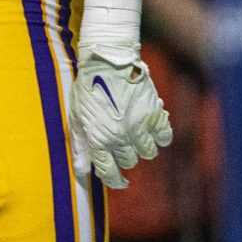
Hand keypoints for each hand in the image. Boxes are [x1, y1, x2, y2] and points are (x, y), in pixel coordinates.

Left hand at [69, 49, 171, 188]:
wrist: (107, 61)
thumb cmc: (87, 89)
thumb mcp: (77, 118)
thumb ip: (80, 147)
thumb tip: (82, 173)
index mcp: (98, 139)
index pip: (109, 172)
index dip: (114, 180)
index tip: (119, 181)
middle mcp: (119, 136)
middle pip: (129, 161)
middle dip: (125, 157)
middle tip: (122, 143)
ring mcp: (138, 126)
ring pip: (147, 153)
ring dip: (142, 148)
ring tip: (135, 134)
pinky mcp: (154, 113)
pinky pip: (164, 137)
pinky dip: (161, 137)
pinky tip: (152, 129)